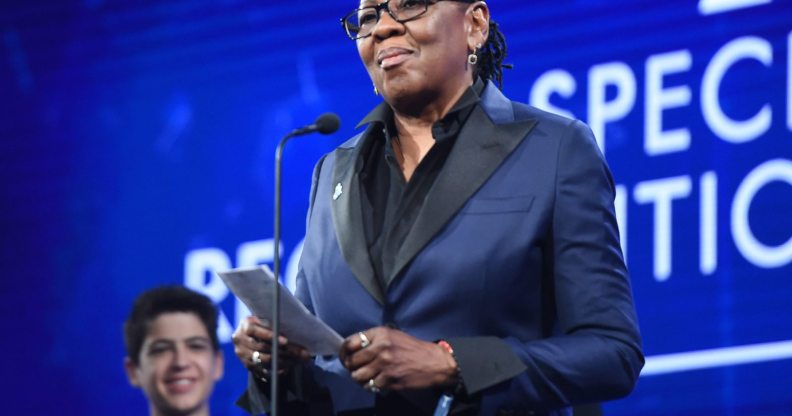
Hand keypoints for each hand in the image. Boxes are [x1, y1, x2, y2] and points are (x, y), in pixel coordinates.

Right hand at [231, 315, 310, 377]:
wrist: (252, 334)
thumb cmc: (265, 324)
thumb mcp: (266, 320)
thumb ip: (275, 324)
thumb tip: (297, 333)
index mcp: (245, 325)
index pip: (255, 330)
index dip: (270, 336)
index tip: (285, 341)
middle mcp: (240, 340)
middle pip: (262, 347)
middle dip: (284, 351)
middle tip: (301, 353)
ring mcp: (241, 354)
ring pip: (263, 360)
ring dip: (283, 361)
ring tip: (298, 360)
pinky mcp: (246, 365)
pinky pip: (262, 370)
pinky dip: (276, 369)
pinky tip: (288, 367)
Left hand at [339, 326, 457, 391]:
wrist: (434, 362)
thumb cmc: (413, 349)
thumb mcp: (393, 336)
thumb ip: (374, 340)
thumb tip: (353, 350)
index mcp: (380, 334)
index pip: (350, 342)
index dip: (344, 352)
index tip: (345, 357)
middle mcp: (380, 347)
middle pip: (352, 361)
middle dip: (351, 367)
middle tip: (356, 369)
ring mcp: (384, 364)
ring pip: (357, 376)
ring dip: (359, 379)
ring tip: (365, 377)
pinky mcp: (389, 379)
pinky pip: (370, 385)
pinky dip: (371, 386)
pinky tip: (377, 381)